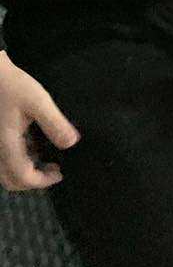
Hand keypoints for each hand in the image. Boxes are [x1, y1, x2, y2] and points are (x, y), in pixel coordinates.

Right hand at [0, 52, 79, 191]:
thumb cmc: (12, 86)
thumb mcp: (37, 101)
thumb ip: (54, 123)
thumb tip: (72, 143)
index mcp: (6, 146)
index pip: (22, 177)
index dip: (43, 181)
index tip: (60, 172)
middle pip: (11, 181)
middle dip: (33, 180)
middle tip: (52, 169)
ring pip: (5, 172)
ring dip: (25, 170)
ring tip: (44, 155)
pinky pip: (3, 159)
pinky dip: (18, 159)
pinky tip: (31, 143)